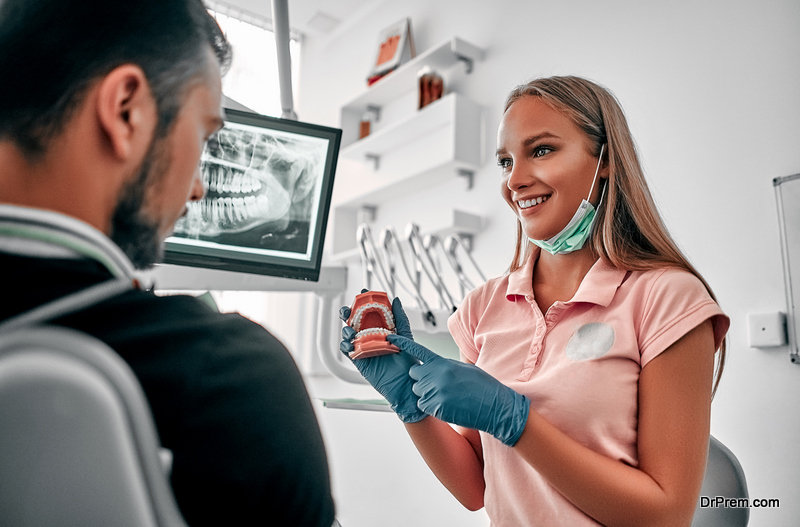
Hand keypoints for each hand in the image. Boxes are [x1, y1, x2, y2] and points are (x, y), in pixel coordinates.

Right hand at [340, 293, 424, 422]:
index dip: (364, 301)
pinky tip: (350, 344)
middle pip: (354, 320)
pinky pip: (347, 350)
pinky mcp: (359, 360)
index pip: (370, 311)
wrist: (406, 384)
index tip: (363, 292)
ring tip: (351, 330)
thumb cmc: (409, 362)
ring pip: (348, 334)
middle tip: (348, 310)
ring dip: (346, 329)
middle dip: (348, 312)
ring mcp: (364, 347)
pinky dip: (345, 345)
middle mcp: (371, 337)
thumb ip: (400, 318)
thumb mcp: (406, 336)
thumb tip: (396, 300)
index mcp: (382, 329)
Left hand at [387, 334, 529, 446]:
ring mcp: (435, 390)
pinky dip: (431, 407)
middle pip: (414, 374)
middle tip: (440, 386)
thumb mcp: (465, 368)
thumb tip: (435, 367)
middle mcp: (436, 374)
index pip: (417, 350)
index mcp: (443, 362)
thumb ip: (446, 366)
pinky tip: (447, 406)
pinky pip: (423, 405)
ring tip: (447, 397)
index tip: (389, 337)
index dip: (402, 344)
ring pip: (418, 391)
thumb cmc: (483, 387)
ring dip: (427, 394)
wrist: (495, 406)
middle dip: (422, 379)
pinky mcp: (435, 406)